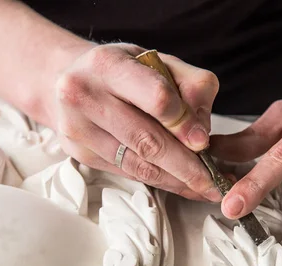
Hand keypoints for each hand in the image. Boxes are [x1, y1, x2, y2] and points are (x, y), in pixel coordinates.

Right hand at [48, 42, 220, 201]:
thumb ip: (190, 86)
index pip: (155, 98)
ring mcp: (77, 128)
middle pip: (145, 140)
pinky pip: (126, 172)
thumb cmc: (122, 70)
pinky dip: (157, 181)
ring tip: (202, 188)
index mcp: (108, 64)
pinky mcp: (79, 153)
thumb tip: (201, 132)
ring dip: (174, 180)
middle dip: (185, 166)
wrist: (69, 78)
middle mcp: (84, 95)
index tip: (204, 143)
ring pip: (136, 163)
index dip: (183, 124)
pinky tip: (178, 183)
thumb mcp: (159, 61)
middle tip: (212, 182)